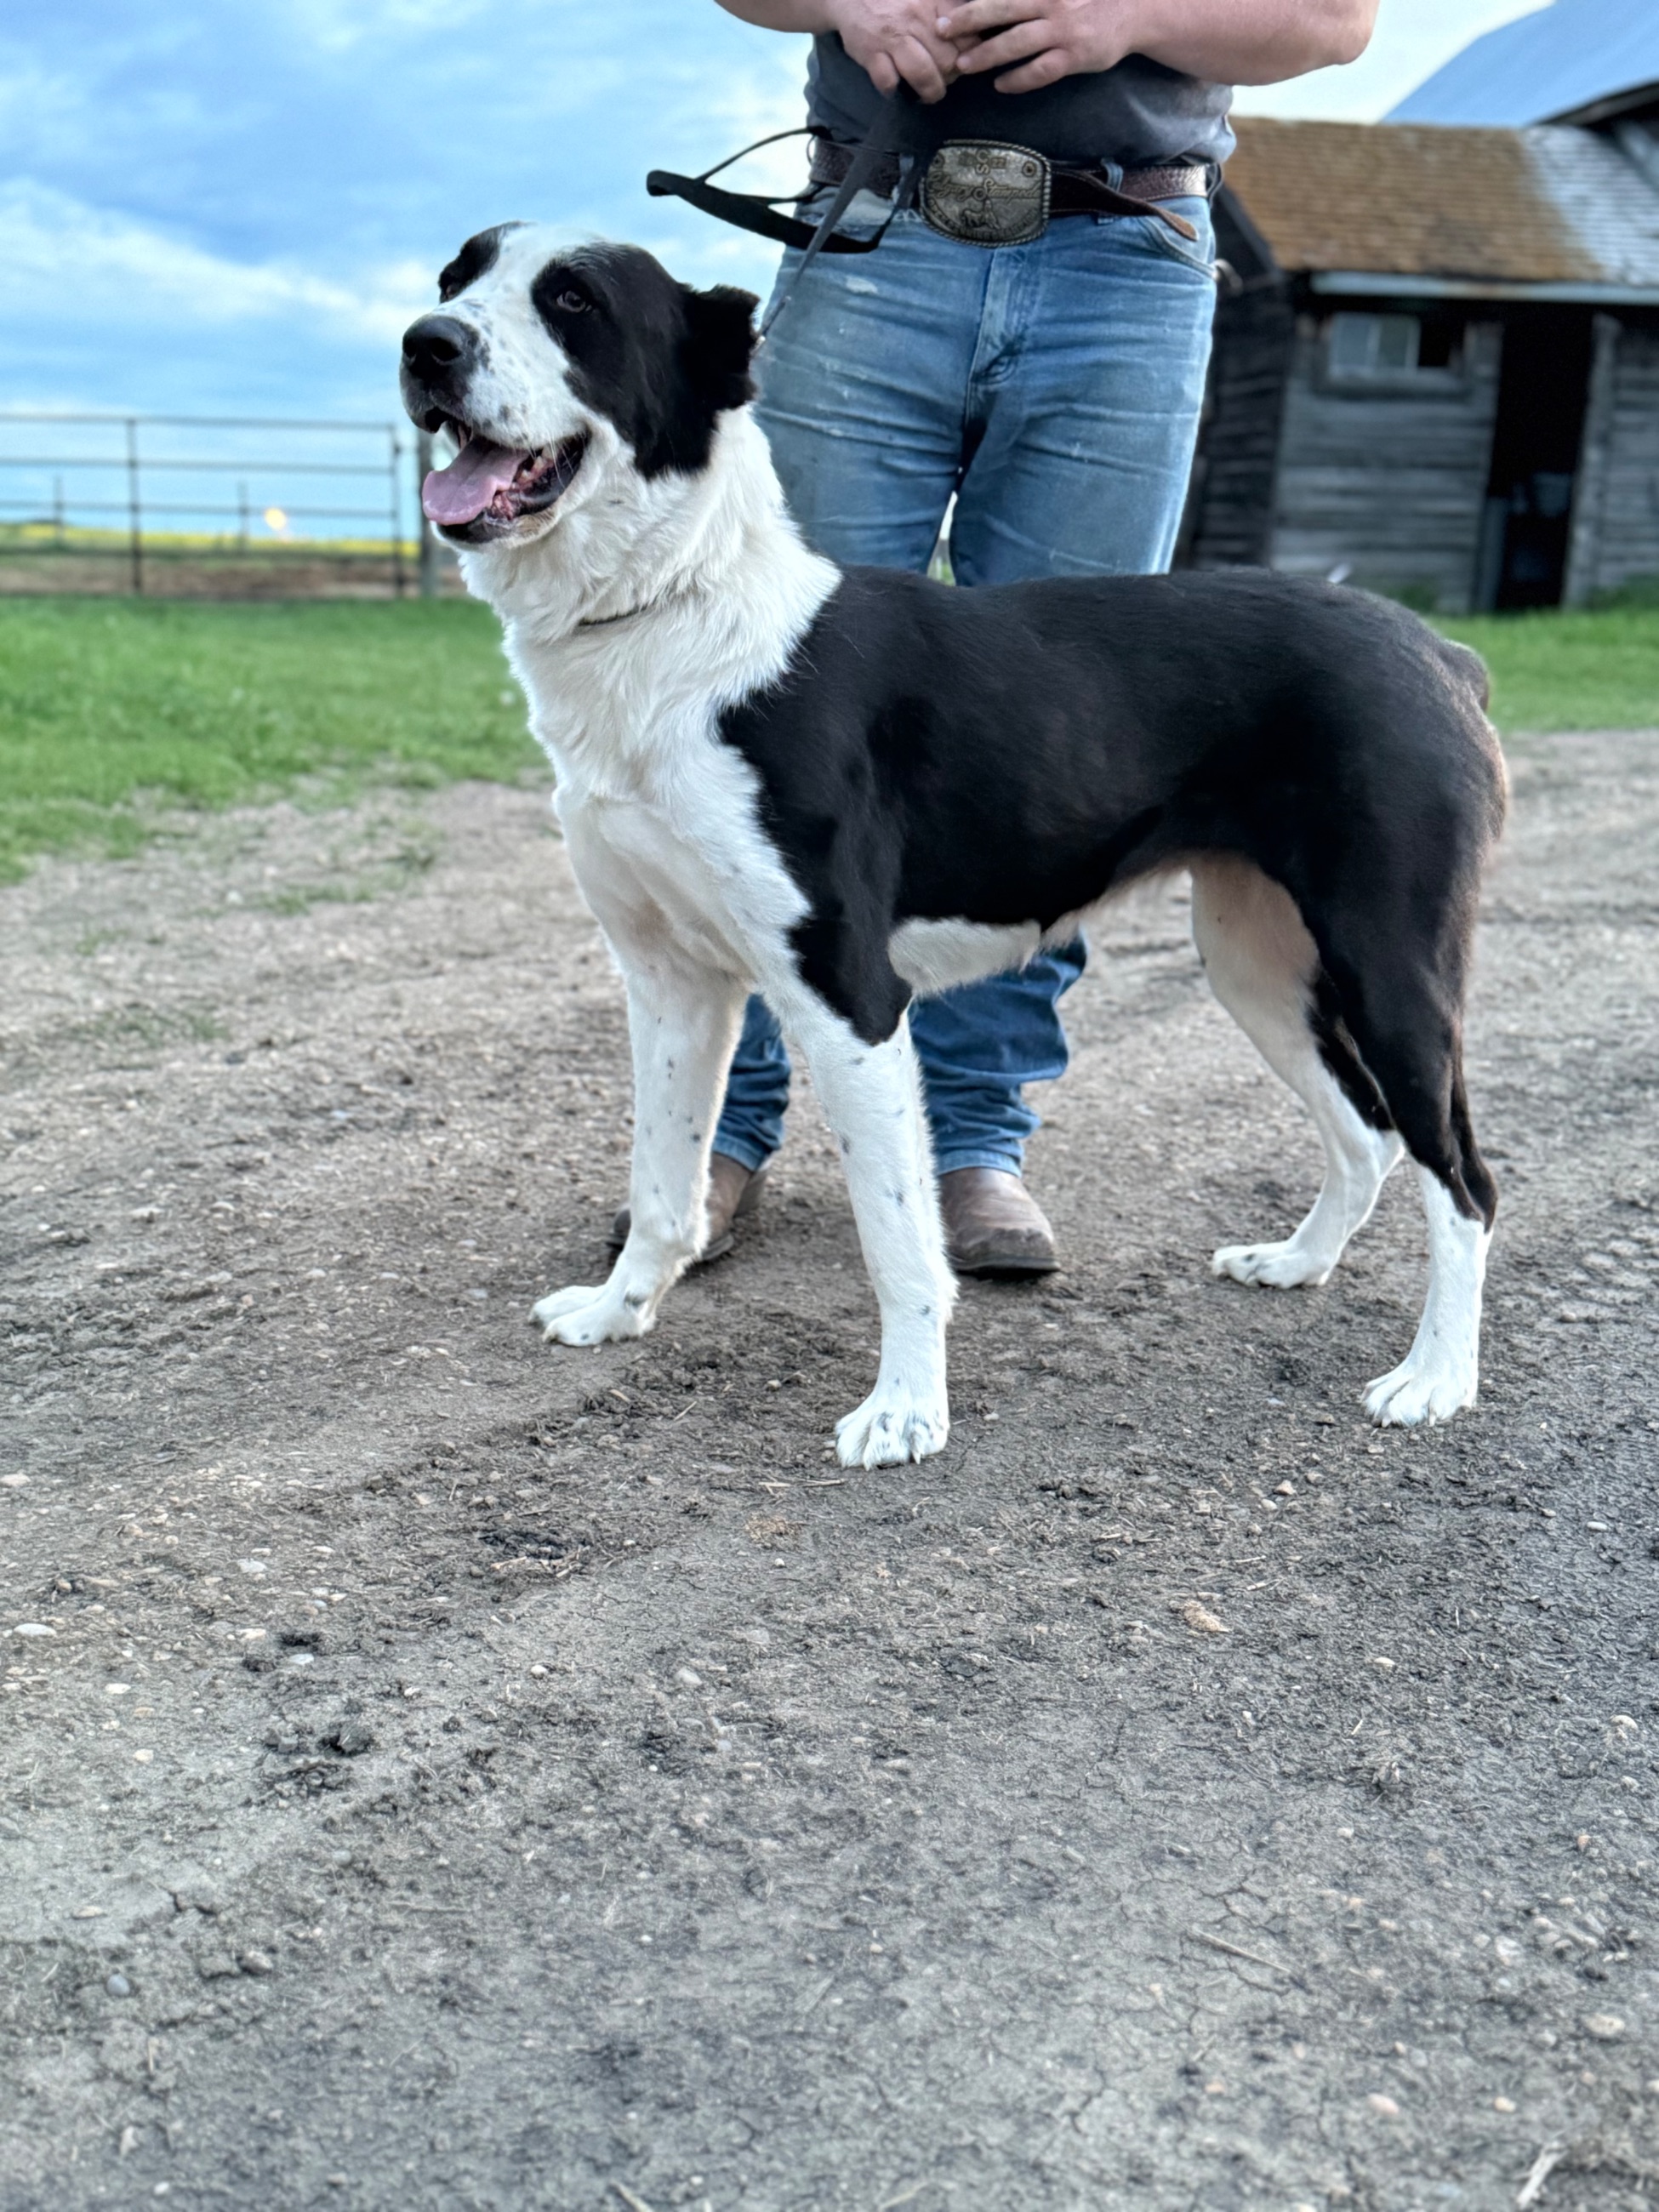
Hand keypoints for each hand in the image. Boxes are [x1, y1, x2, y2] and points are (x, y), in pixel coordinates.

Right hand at [828, 0, 967, 99]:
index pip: (967, 39)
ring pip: (923, 74)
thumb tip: (976, 36)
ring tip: (928, 94)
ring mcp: (893, 37)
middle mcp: (917, 19)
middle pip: (948, 61)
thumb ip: (951, 10)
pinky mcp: (871, 52)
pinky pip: (888, 82)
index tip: (961, 62)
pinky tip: (896, 88)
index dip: (968, 57)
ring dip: (929, 92)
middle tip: (944, 80)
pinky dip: (893, 91)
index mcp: (935, 4)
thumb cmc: (897, 1)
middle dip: (949, 78)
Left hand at [935, 0, 1145, 90]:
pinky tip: (1000, 86)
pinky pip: (1041, 70)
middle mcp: (1050, 3)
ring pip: (1016, 42)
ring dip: (986, 54)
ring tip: (963, 64)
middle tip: (941, 29)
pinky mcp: (1075, 56)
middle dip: (968, 19)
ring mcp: (1062, 30)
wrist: (1134, 12)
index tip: (947, 5)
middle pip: (1001, 9)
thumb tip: (998, 2)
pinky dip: (1018, 79)